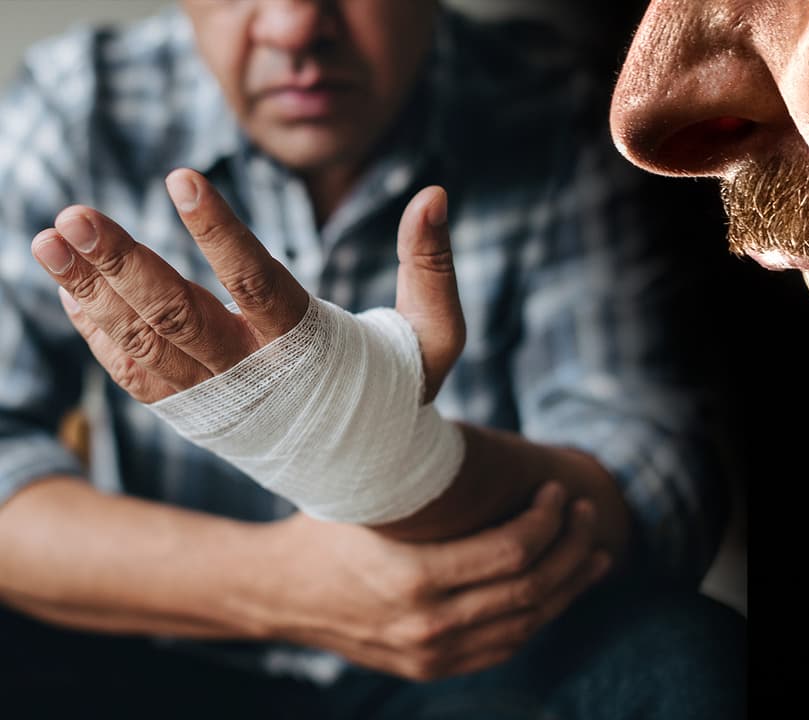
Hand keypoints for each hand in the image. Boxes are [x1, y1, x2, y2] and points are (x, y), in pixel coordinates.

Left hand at [29, 168, 464, 403]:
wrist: (369, 473)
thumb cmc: (402, 388)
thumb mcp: (436, 335)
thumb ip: (431, 264)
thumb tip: (435, 193)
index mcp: (312, 350)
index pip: (259, 283)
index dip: (220, 233)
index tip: (181, 180)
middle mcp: (255, 374)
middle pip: (179, 314)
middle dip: (123, 264)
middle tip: (76, 215)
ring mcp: (217, 397)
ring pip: (144, 343)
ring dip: (91, 293)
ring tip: (49, 239)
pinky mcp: (195, 412)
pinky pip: (134, 375)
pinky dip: (98, 333)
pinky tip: (68, 288)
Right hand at [262, 483, 611, 679]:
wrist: (276, 594)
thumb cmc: (325, 528)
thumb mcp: (367, 495)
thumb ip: (422, 475)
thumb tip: (477, 429)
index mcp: (413, 579)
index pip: (513, 552)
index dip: (549, 521)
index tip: (558, 491)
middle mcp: (427, 625)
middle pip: (531, 590)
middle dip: (571, 548)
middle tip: (587, 513)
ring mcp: (431, 654)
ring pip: (526, 624)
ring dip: (569, 586)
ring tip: (594, 553)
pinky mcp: (431, 667)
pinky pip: (504, 646)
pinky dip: (539, 616)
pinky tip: (559, 588)